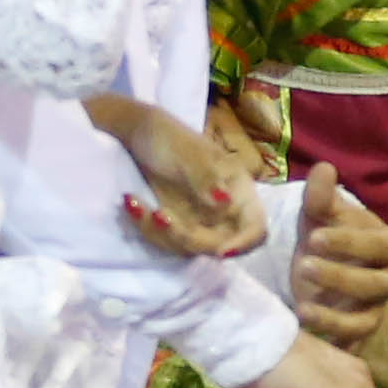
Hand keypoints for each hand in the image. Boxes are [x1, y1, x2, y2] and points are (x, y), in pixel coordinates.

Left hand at [85, 96, 265, 256]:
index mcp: (238, 188)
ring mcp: (200, 219)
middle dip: (186, 237)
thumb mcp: (186, 154)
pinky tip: (131, 203)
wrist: (138, 135)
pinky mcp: (177, 225)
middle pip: (219, 244)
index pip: (255, 226)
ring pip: (188, 246)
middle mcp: (224, 209)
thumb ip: (207, 179)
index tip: (222, 252)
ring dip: (159, 232)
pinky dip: (146, 226)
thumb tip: (227, 202)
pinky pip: (166, 240)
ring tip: (134, 201)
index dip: (245, 243)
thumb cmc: (168, 136)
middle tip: (158, 215)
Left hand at [288, 166, 387, 340]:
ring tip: (301, 303)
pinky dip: (331, 333)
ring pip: (368, 315)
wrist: (315, 269)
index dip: (352, 241)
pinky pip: (353, 338)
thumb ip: (320, 196)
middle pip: (380, 283)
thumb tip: (324, 168)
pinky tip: (304, 321)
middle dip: (342, 276)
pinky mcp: (359, 331)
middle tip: (303, 264)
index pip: (383, 244)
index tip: (314, 235)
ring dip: (336, 312)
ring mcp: (376, 308)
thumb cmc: (324, 237)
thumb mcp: (318, 215)